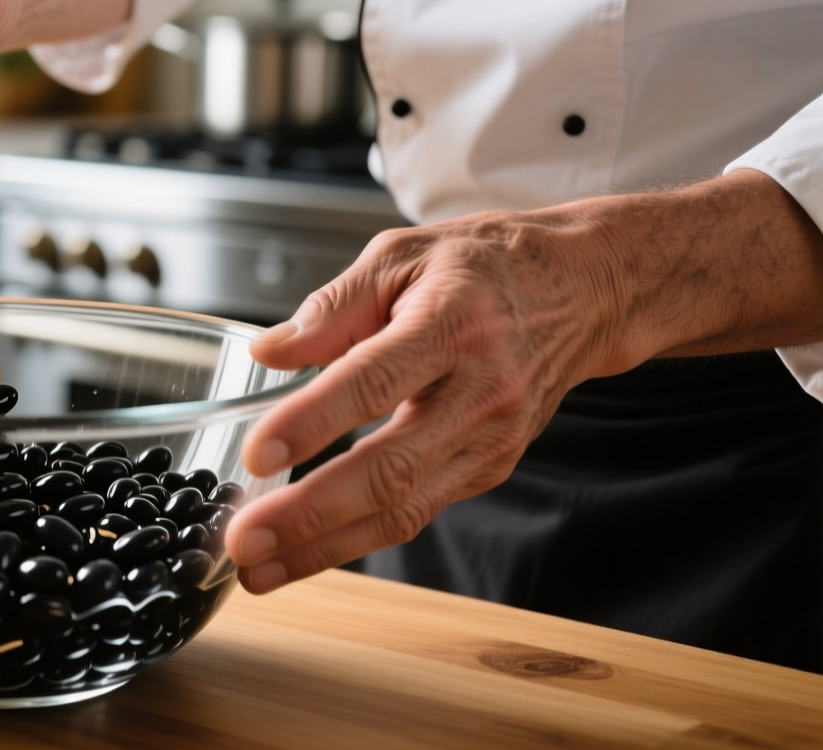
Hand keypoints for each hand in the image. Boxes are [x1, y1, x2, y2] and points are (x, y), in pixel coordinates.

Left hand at [222, 208, 637, 592]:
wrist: (583, 292)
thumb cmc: (483, 268)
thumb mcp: (402, 256)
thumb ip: (333, 306)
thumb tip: (268, 353)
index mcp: (452, 325)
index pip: (373, 382)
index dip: (312, 421)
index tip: (255, 454)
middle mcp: (480, 392)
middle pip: (390, 468)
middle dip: (310, 513)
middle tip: (244, 541)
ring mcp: (490, 439)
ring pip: (403, 509)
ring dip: (325, 547)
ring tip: (259, 570)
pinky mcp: (490, 467)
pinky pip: (416, 512)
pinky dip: (356, 538)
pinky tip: (303, 550)